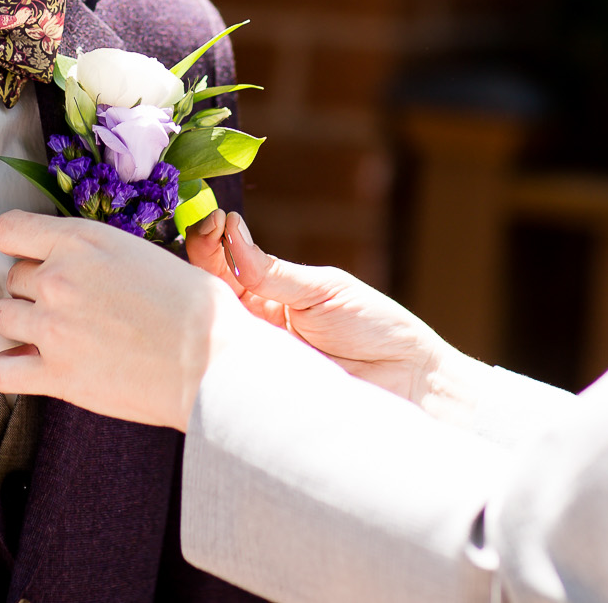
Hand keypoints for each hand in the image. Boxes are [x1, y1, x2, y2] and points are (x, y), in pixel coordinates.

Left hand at [0, 210, 246, 430]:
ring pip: (1, 318)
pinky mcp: (54, 374)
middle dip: (33, 291)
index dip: (16, 244)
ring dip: (21, 327)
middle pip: (12, 278)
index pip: (8, 229)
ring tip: (52, 337)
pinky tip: (32, 369)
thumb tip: (81, 268)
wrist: (212, 360)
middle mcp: (58, 278)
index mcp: (82, 240)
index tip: (30, 257)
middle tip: (67, 306)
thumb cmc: (196, 308)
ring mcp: (51, 327)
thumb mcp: (144, 255)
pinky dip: (9, 370)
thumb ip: (98, 257)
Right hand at [184, 210, 480, 414]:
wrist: (408, 380)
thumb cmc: (375, 328)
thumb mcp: (324, 289)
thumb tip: (231, 231)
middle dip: (199, 258)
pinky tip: (212, 324)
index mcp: (270, 293)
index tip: (211, 218)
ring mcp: (253, 356)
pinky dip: (215, 346)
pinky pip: (227, 369)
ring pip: (211, 328)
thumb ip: (274, 272)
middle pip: (209, 292)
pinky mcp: (257, 390)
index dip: (213, 240)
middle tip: (203, 231)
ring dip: (202, 298)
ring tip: (201, 268)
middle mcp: (255, 323)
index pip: (227, 263)